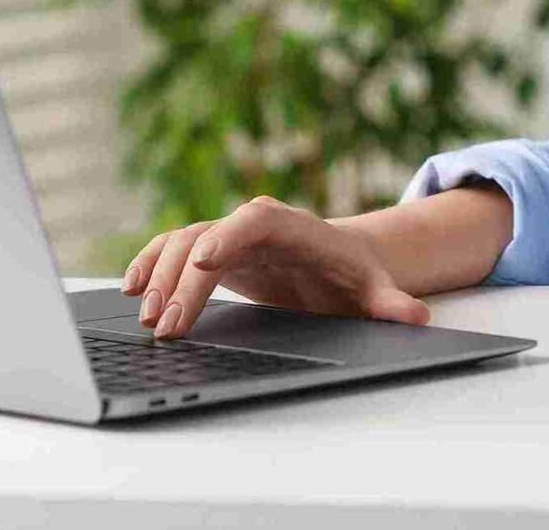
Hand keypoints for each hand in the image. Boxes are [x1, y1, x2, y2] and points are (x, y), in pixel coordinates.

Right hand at [121, 195, 433, 338]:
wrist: (340, 262)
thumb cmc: (354, 277)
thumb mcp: (374, 291)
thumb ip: (392, 305)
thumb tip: (416, 316)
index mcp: (292, 226)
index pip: (256, 221)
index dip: (230, 237)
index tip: (206, 261)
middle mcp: (253, 223)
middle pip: (209, 238)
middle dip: (184, 280)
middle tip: (167, 327)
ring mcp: (228, 235)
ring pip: (182, 243)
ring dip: (159, 276)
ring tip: (147, 318)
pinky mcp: (211, 251)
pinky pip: (172, 250)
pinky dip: (149, 265)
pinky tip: (131, 291)